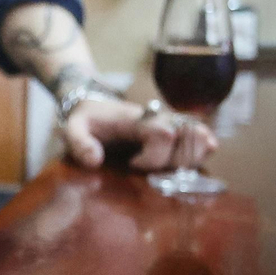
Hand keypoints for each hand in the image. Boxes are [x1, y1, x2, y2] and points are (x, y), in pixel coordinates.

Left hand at [61, 97, 217, 172]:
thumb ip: (80, 143)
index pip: (161, 133)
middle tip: (155, 170)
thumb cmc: (86, 120)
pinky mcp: (173, 130)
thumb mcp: (73, 128)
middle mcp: (157, 119)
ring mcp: (168, 123)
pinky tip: (199, 156)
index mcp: (135, 120)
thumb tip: (95, 161)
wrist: (95, 104)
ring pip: (196, 138)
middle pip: (184, 139)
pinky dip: (202, 148)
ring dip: (192, 157)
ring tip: (174, 169)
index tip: (133, 164)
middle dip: (175, 161)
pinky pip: (197, 137)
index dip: (154, 155)